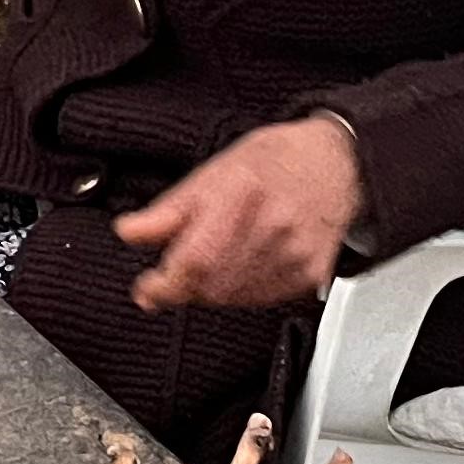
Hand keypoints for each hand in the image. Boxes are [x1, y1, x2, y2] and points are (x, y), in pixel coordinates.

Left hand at [113, 118, 363, 313]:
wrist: (333, 165)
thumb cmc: (272, 163)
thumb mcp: (211, 174)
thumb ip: (167, 211)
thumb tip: (130, 233)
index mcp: (241, 195)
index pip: (195, 261)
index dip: (165, 284)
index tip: (149, 289)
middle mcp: (272, 227)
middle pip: (211, 285)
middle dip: (185, 283)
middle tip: (180, 265)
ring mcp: (294, 255)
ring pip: (233, 298)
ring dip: (211, 289)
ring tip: (218, 255)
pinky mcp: (309, 275)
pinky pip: (260, 300)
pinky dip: (240, 290)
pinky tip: (243, 262)